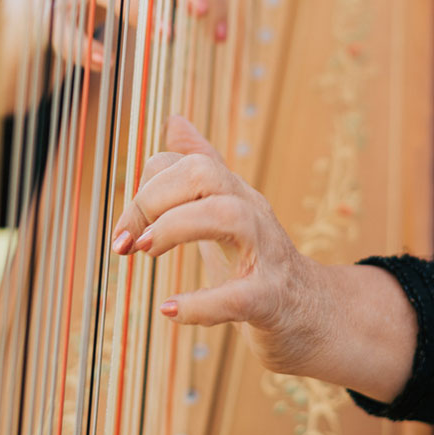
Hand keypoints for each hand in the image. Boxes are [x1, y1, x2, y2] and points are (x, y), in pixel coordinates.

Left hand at [110, 113, 416, 400]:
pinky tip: (170, 309)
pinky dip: (200, 303)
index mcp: (236, 195)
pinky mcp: (271, 299)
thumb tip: (174, 121)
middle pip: (207, 174)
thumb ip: (199, 169)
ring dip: (176, 228)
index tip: (121, 234)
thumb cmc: (258, 261)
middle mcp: (253, 215)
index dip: (145, 190)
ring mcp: (266, 255)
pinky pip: (239, 295)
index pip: (188, 163)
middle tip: (130, 243)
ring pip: (227, 217)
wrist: (312, 313)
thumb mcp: (226, 211)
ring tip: (146, 252)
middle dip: (156, 199)